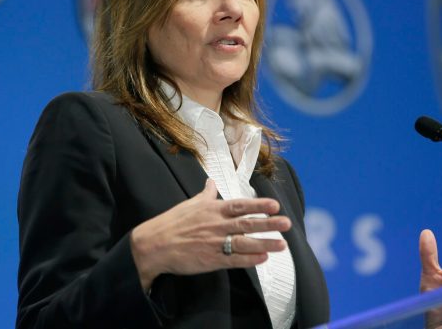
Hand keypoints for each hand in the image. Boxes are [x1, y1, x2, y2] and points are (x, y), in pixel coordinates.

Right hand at [130, 179, 290, 290]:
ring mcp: (214, 243)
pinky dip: (249, 260)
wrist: (154, 245)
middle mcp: (216, 225)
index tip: (274, 205)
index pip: (240, 206)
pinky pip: (234, 260)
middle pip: (247, 224)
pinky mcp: (211, 260)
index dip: (258, 205)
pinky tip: (263, 258)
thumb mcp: (190, 204)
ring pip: (244, 243)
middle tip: (287, 223)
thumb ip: (206, 194)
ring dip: (265, 244)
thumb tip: (211, 181)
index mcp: (212, 210)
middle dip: (268, 224)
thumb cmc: (172, 222)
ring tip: (282, 244)